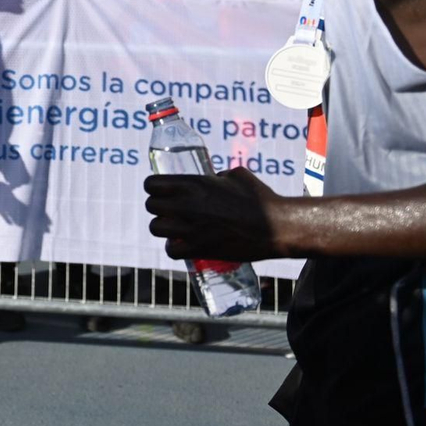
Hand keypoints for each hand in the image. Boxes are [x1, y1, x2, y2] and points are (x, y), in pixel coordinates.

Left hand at [144, 167, 285, 262]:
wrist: (275, 226)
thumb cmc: (259, 197)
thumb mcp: (236, 174)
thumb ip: (217, 175)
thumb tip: (212, 179)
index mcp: (193, 184)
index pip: (152, 184)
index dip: (154, 187)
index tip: (161, 190)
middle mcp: (186, 205)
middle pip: (151, 206)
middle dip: (158, 207)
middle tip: (169, 209)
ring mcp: (191, 229)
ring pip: (156, 228)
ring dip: (163, 227)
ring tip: (174, 227)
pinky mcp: (199, 249)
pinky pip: (171, 251)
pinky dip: (174, 248)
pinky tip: (182, 244)